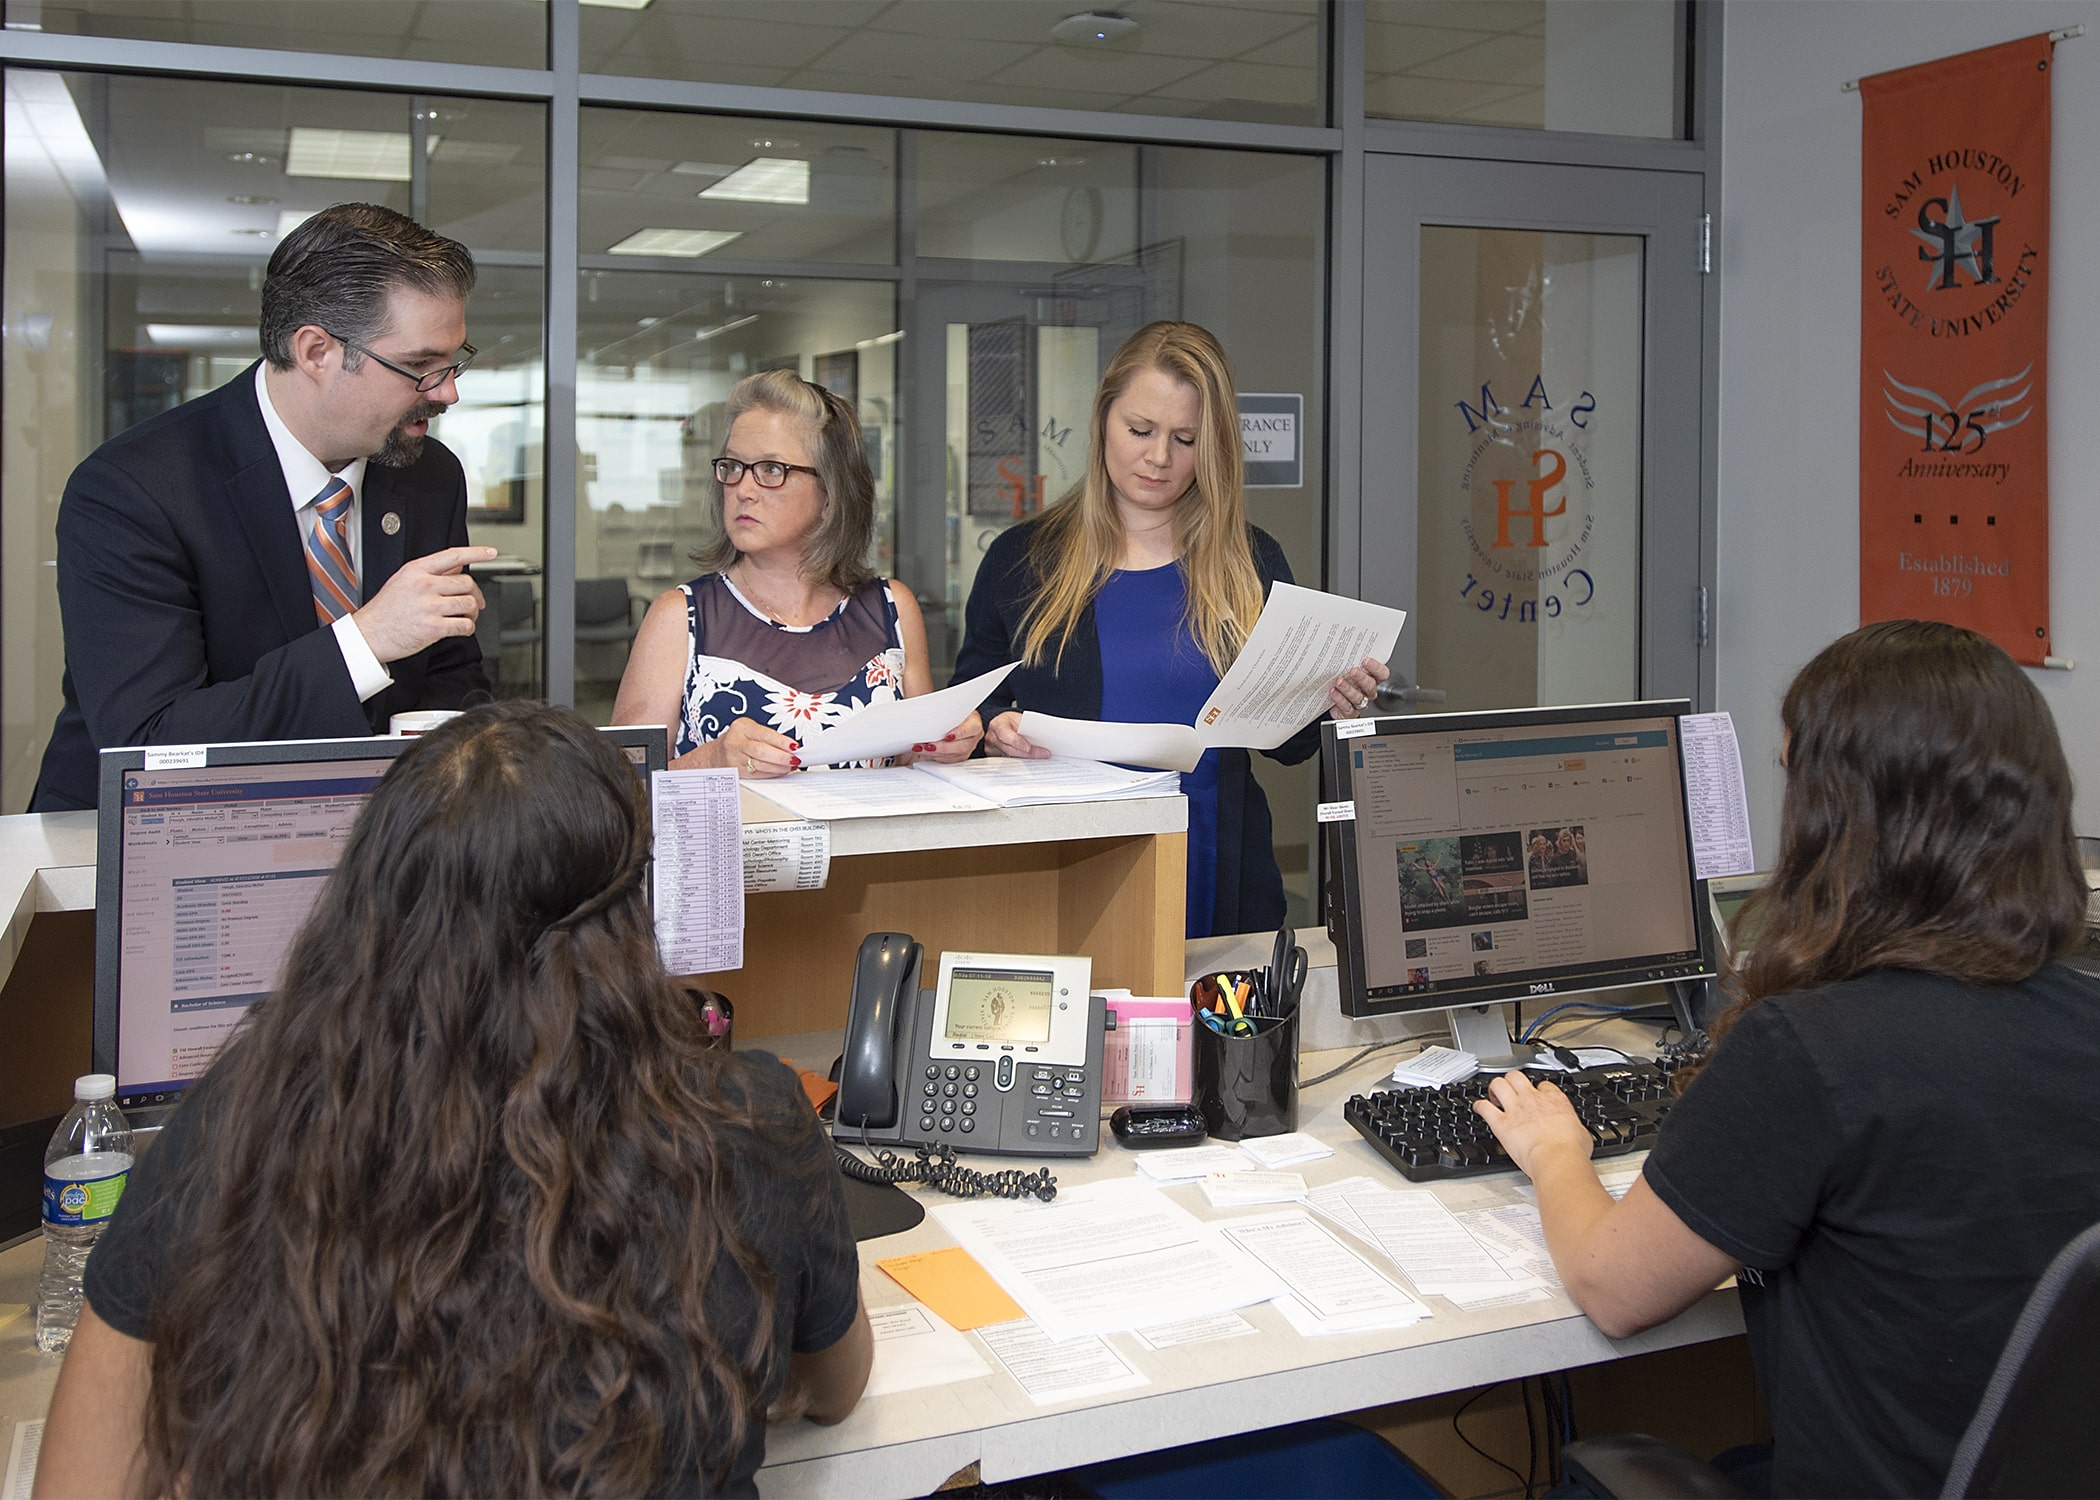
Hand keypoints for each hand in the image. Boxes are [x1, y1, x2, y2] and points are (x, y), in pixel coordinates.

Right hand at [349, 546, 496, 663]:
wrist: (369, 634)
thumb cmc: (385, 609)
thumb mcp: (403, 581)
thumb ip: (431, 572)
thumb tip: (456, 564)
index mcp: (416, 571)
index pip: (453, 556)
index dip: (476, 552)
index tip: (491, 552)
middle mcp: (424, 586)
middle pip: (467, 583)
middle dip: (475, 594)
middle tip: (475, 602)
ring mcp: (429, 607)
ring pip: (469, 604)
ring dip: (472, 613)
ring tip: (465, 616)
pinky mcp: (433, 628)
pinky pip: (464, 625)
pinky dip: (468, 628)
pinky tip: (461, 628)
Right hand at [675, 717, 798, 777]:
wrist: (714, 754)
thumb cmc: (737, 740)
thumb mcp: (750, 730)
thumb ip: (768, 737)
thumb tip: (791, 747)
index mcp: (742, 727)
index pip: (765, 735)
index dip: (782, 742)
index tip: (795, 747)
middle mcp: (735, 742)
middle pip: (762, 751)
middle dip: (781, 757)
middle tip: (794, 760)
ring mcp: (734, 759)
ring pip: (760, 765)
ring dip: (778, 767)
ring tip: (789, 766)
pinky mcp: (735, 772)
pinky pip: (757, 775)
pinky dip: (771, 774)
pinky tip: (779, 771)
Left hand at [908, 711, 983, 764]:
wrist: (954, 717)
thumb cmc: (952, 710)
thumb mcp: (949, 706)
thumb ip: (943, 709)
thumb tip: (927, 709)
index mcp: (974, 722)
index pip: (971, 729)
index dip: (959, 733)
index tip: (947, 736)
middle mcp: (973, 736)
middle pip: (961, 746)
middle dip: (942, 748)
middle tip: (928, 746)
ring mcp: (968, 747)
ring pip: (954, 756)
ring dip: (936, 754)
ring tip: (922, 749)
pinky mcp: (960, 755)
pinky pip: (949, 760)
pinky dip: (936, 757)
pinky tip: (926, 753)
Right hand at [983, 710, 1048, 758]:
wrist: (1003, 725)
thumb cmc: (1011, 721)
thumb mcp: (1018, 718)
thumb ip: (1026, 726)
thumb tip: (1043, 735)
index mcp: (997, 724)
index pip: (1004, 734)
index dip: (1016, 742)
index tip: (1029, 748)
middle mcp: (992, 738)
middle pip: (1010, 749)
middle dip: (1028, 753)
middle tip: (1044, 753)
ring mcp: (992, 749)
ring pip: (1011, 758)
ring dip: (1027, 759)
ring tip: (1042, 757)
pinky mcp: (996, 757)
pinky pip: (1010, 762)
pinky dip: (1023, 762)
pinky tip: (1033, 761)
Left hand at [1328, 655, 1390, 719]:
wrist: (1329, 700)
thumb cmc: (1342, 681)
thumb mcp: (1347, 669)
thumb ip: (1350, 661)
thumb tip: (1343, 647)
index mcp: (1371, 679)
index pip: (1382, 673)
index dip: (1376, 668)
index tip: (1366, 661)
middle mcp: (1367, 691)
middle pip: (1370, 685)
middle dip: (1361, 678)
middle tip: (1352, 671)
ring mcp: (1359, 703)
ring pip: (1358, 697)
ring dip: (1348, 689)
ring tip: (1338, 682)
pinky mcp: (1349, 713)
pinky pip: (1347, 707)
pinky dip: (1340, 699)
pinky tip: (1334, 692)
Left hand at [1472, 1070, 1595, 1177]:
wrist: (1558, 1159)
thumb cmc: (1571, 1150)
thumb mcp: (1582, 1133)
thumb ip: (1574, 1127)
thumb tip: (1576, 1132)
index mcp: (1554, 1100)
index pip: (1543, 1085)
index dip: (1538, 1089)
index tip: (1536, 1095)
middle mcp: (1532, 1100)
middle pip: (1516, 1076)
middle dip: (1511, 1081)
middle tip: (1510, 1089)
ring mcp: (1515, 1109)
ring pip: (1498, 1084)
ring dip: (1494, 1088)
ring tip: (1494, 1095)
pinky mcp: (1501, 1124)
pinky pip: (1484, 1107)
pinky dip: (1479, 1106)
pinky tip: (1478, 1108)